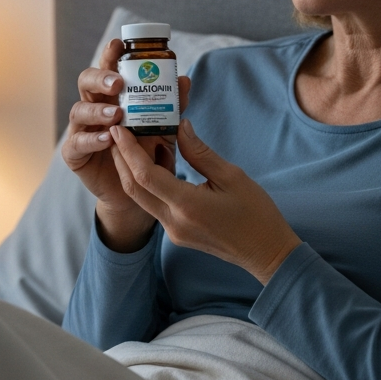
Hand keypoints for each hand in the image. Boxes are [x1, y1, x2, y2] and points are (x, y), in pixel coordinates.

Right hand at [62, 38, 190, 252]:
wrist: (138, 194)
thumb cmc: (149, 153)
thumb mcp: (165, 127)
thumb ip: (173, 104)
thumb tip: (185, 79)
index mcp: (112, 95)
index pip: (108, 67)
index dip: (110, 54)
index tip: (119, 44)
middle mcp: (93, 107)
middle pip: (86, 81)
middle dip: (100, 77)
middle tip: (119, 82)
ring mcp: (81, 129)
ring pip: (78, 110)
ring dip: (97, 109)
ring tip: (116, 114)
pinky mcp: (75, 154)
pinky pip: (76, 142)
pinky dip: (91, 139)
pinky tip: (106, 139)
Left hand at [109, 118, 301, 284]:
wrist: (265, 253)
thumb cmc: (256, 214)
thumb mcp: (232, 176)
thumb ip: (200, 153)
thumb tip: (180, 126)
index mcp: (188, 206)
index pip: (145, 175)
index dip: (128, 150)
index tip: (119, 128)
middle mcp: (173, 222)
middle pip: (133, 188)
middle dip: (120, 159)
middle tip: (115, 132)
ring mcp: (173, 231)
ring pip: (140, 198)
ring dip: (130, 171)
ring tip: (127, 144)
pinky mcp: (176, 234)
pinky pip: (153, 206)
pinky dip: (146, 184)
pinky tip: (151, 164)